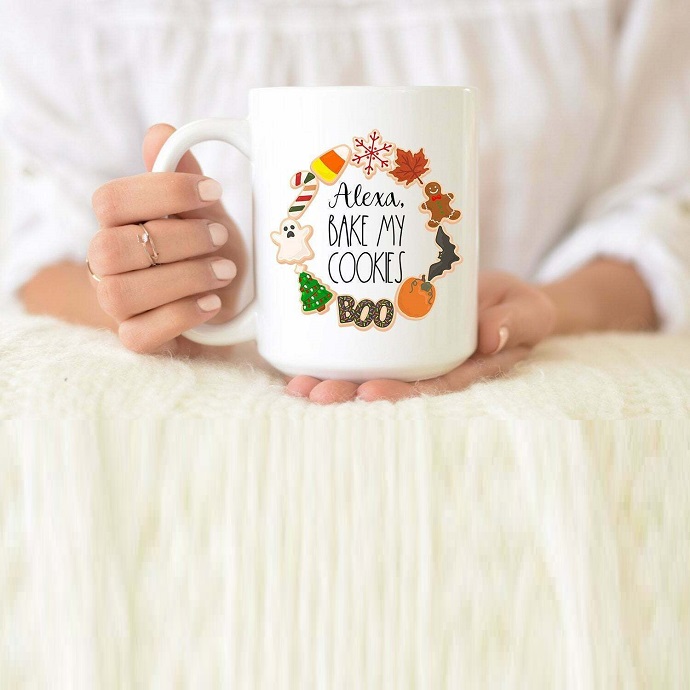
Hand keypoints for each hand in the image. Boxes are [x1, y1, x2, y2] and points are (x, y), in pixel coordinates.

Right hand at [88, 123, 246, 355]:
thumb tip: (160, 132)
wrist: (230, 303)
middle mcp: (108, 265)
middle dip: (177, 239)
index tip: (214, 190)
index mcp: (119, 225)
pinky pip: (138, 336)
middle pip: (111, 248)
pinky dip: (181, 316)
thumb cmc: (210, 251)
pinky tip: (213, 303)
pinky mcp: (136, 339)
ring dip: (183, 278)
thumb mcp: (206, 212)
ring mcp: (118, 306)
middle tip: (220, 237)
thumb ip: (183, 177)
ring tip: (224, 271)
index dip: (163, 192)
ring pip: (121, 294)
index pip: (110, 201)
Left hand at [286, 271, 557, 402]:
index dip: (400, 393)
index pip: (430, 387)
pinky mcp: (397, 336)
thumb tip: (491, 337)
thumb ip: (517, 321)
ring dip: (334, 379)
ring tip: (297, 386)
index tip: (368, 394)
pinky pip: (367, 348)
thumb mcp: (529, 311)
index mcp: (464, 371)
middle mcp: (432, 369)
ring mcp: (412, 354)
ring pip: (371, 371)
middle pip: (390, 384)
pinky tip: (302, 358)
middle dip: (351, 393)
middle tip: (314, 394)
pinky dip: (336, 354)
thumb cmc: (517, 308)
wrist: (502, 297)